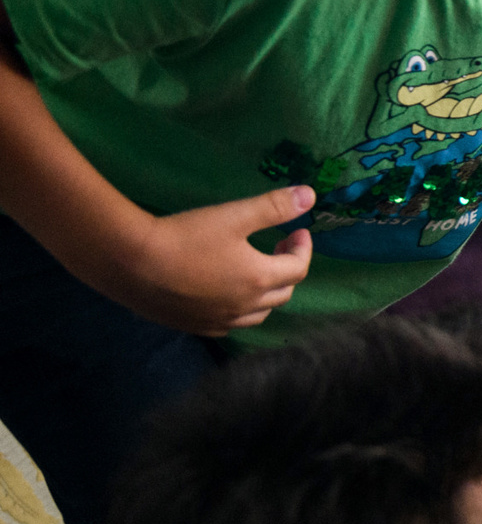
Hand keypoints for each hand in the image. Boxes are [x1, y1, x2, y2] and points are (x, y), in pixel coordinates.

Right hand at [105, 186, 315, 335]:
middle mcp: (244, 308)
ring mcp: (218, 321)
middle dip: (288, 268)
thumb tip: (310, 196)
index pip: (298, 268)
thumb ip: (274, 206)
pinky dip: (239, 311)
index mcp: (259, 280)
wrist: (128, 262)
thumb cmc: (185, 236)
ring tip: (257, 271)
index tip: (297, 230)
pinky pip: (228, 325)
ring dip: (267, 293)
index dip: (303, 248)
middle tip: (279, 246)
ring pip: (258, 314)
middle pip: (283, 293)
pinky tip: (227, 295)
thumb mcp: (234, 215)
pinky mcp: (193, 326)